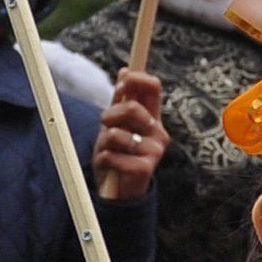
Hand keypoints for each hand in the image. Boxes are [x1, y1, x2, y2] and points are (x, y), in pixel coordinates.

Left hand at [93, 71, 168, 202]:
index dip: (136, 79)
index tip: (122, 83)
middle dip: (110, 115)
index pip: (153, 87)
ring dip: (104, 142)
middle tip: (104, 125)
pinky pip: (112, 155)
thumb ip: (121, 100)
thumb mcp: (117, 123)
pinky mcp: (144, 169)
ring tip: (108, 151)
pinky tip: (110, 166)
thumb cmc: (118, 153)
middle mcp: (158, 132)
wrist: (120, 191)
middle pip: (132, 108)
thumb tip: (125, 70)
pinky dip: (103, 160)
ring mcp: (154, 151)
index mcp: (152, 117)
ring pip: (117, 134)